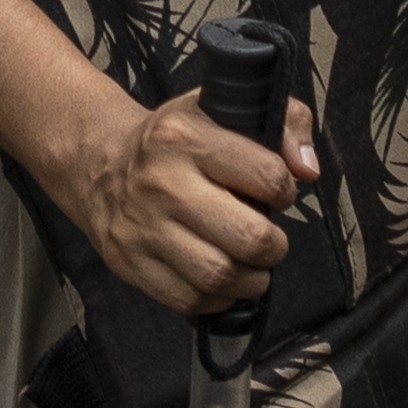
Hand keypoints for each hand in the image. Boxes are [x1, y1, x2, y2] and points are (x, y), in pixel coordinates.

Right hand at [55, 77, 311, 318]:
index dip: (285, 191)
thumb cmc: (175, 142)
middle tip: (268, 240)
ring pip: (220, 275)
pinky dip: (216, 298)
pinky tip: (220, 279)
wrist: (99, 164)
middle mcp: (162, 183)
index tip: (276, 194)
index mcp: (186, 138)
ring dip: (250, 280)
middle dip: (274, 247)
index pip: (268, 177)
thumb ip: (285, 122)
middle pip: (249, 238)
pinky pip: (189, 299)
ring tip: (250, 265)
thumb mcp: (224, 108)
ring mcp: (142, 227)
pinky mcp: (128, 262)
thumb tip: (307, 169)